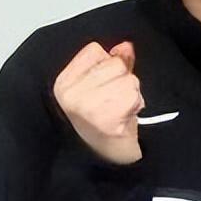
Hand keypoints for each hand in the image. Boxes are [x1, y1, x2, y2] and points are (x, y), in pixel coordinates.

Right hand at [52, 40, 143, 165]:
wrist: (107, 155)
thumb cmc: (103, 118)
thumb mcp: (100, 86)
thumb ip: (113, 62)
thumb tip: (126, 46)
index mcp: (64, 83)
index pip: (95, 50)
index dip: (108, 64)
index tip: (106, 83)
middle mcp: (71, 94)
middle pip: (114, 64)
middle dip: (123, 79)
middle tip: (116, 100)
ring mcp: (87, 107)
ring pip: (127, 79)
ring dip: (132, 93)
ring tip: (122, 108)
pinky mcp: (106, 119)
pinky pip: (133, 95)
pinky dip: (136, 104)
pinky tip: (127, 116)